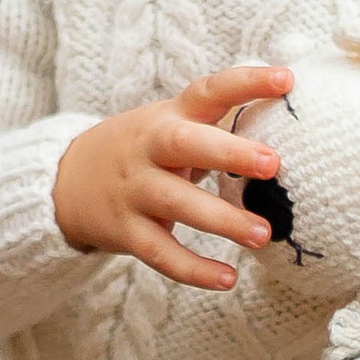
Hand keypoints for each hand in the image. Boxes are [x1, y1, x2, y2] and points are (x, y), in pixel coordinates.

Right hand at [54, 65, 292, 290]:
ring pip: (177, 203)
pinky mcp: (126, 231)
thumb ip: (217, 125)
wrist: (69, 181)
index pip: (209, 90)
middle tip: (273, 164)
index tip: (287, 79)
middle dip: (229, 152)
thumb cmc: (145, 151)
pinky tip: (228, 280)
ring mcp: (135, 190)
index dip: (247, 82)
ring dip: (223, 220)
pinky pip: (161, 253)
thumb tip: (290, 127)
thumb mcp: (171, 124)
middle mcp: (150, 148)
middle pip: (185, 143)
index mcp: (170, 117)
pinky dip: (194, 270)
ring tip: (263, 234)